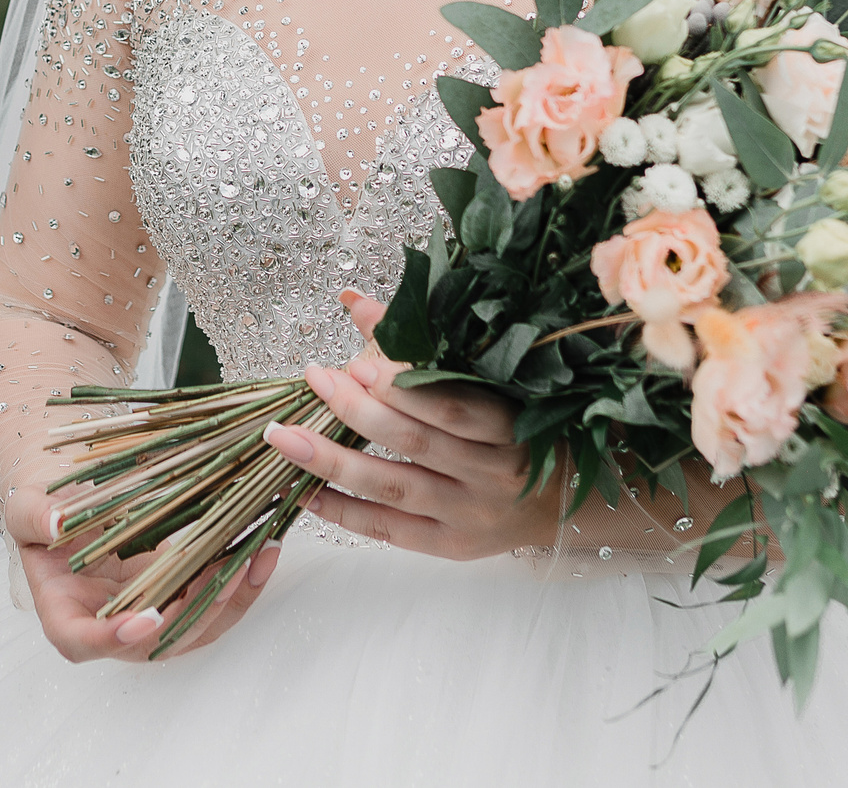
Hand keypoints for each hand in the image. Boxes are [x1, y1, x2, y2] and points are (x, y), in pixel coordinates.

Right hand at [6, 488, 281, 663]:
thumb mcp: (27, 506)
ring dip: (229, 600)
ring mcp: (146, 614)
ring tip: (257, 559)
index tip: (146, 617)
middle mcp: (109, 627)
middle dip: (193, 613)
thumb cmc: (42, 509)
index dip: (113, 638)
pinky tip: (262, 550)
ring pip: (193, 628)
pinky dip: (239, 581)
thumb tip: (57, 522)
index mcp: (64, 614)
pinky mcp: (175, 594)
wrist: (66, 501)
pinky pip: (210, 601)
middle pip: (154, 644)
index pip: (83, 642)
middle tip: (223, 577)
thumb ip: (38, 516)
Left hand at [260, 290, 561, 559]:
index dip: (404, 384)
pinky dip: (342, 510)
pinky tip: (304, 490)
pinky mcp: (450, 546)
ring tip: (284, 436)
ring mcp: (470, 515)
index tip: (356, 360)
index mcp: (510, 426)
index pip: (453, 403)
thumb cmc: (519, 430)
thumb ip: (428, 346)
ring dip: (332, 460)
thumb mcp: (491, 384)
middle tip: (314, 379)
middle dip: (356, 410)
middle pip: (415, 443)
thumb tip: (356, 302)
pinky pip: (387, 529)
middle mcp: (494, 473)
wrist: (562, 503)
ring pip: (394, 487)